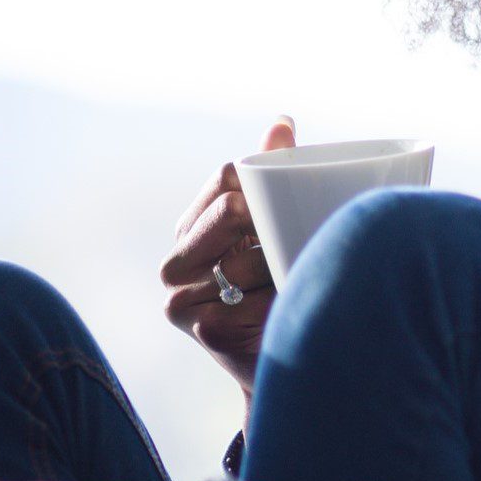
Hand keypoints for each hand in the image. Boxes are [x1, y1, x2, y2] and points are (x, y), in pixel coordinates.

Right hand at [160, 114, 295, 403]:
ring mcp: (184, 300)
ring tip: (297, 277)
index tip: (293, 197)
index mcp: (196, 226)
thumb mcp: (284, 227)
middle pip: (227, 212)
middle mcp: (180, 261)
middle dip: (268, 222)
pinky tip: (285, 310)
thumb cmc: (287, 284)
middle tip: (301, 236)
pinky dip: (275, 306)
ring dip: (278, 268)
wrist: (294, 359)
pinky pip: (248, 303)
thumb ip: (276, 175)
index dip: (263, 183)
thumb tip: (282, 121)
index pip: (226, 179)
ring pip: (240, 260)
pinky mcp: (204, 331)